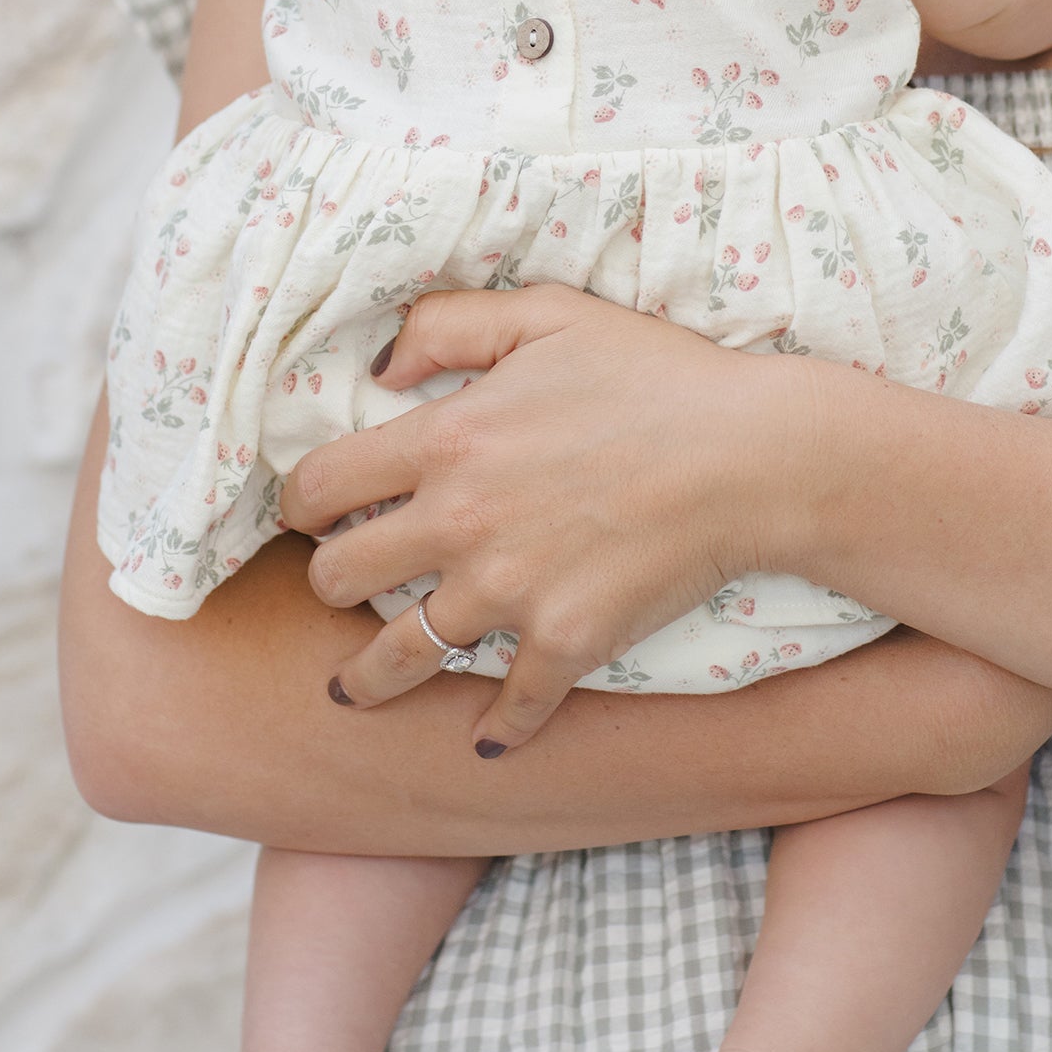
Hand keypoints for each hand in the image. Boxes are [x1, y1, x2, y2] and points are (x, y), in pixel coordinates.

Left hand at [280, 286, 821, 755]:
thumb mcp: (547, 313)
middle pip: (339, 578)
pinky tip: (486, 738)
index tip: (308, 515)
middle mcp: (460, 523)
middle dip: (327, 583)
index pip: (321, 486)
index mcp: (446, 439)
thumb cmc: (655, 374)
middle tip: (336, 588)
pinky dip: (495, 727)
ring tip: (354, 691)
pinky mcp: (567, 643)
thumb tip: (382, 365)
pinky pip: (508, 706)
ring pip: (399, 657)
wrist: (752, 454)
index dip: (300, 503)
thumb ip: (449, 324)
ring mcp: (510, 592)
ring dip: (370, 678)